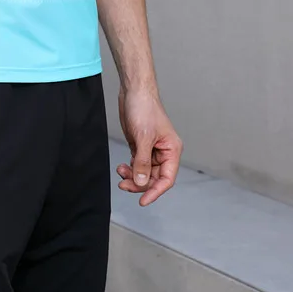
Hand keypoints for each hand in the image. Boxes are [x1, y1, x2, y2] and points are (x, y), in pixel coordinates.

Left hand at [116, 86, 181, 205]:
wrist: (134, 91)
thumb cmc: (144, 108)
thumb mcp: (143, 137)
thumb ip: (142, 162)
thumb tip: (141, 183)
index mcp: (171, 150)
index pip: (167, 178)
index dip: (155, 191)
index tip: (143, 201)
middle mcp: (163, 152)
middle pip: (154, 178)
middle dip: (139, 183)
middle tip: (124, 184)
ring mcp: (151, 150)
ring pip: (144, 173)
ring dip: (132, 176)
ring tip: (120, 172)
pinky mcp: (140, 146)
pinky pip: (137, 165)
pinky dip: (129, 169)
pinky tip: (122, 167)